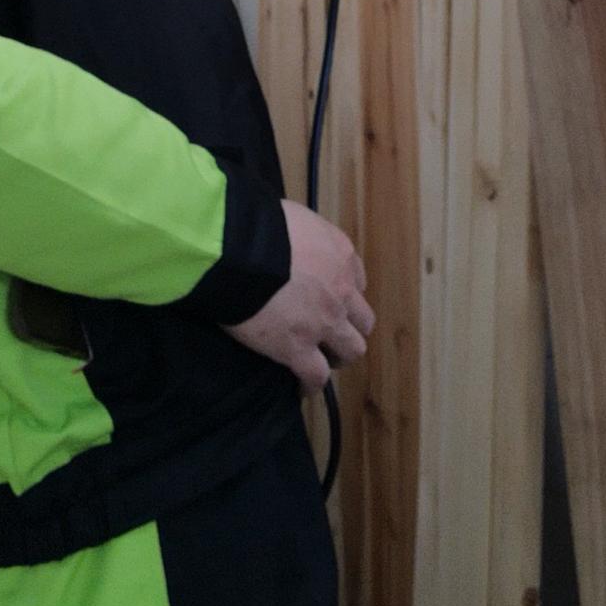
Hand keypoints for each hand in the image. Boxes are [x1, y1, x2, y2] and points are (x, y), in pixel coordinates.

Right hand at [224, 200, 374, 392]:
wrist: (242, 251)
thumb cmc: (260, 226)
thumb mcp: (292, 218)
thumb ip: (301, 235)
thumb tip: (287, 240)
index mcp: (340, 255)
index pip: (356, 280)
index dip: (344, 293)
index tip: (330, 299)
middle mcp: (341, 291)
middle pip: (362, 320)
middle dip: (350, 328)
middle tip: (331, 333)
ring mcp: (324, 323)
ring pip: (352, 350)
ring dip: (340, 356)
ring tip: (323, 360)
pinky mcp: (299, 349)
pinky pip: (316, 376)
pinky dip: (311, 384)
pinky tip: (302, 387)